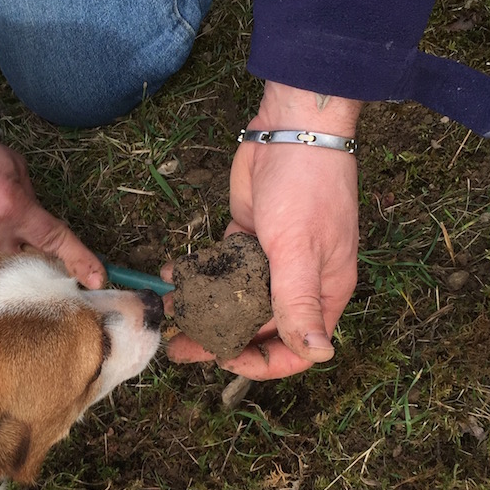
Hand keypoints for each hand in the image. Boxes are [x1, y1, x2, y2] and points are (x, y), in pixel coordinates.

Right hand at [0, 140, 104, 288]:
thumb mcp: (13, 168)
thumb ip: (30, 198)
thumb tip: (37, 224)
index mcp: (16, 210)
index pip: (57, 241)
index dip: (80, 260)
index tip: (98, 278)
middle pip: (30, 268)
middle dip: (39, 267)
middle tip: (34, 259)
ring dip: (2, 269)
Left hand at [167, 82, 361, 380]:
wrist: (292, 127)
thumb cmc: (307, 187)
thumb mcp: (301, 249)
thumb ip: (300, 303)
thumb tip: (320, 355)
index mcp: (324, 292)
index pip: (296, 348)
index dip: (262, 362)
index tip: (225, 359)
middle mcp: (298, 283)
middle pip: (258, 327)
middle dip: (218, 340)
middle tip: (176, 347)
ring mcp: (271, 260)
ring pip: (234, 300)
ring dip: (202, 310)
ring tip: (165, 317)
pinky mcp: (246, 237)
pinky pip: (220, 267)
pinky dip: (198, 274)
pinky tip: (171, 278)